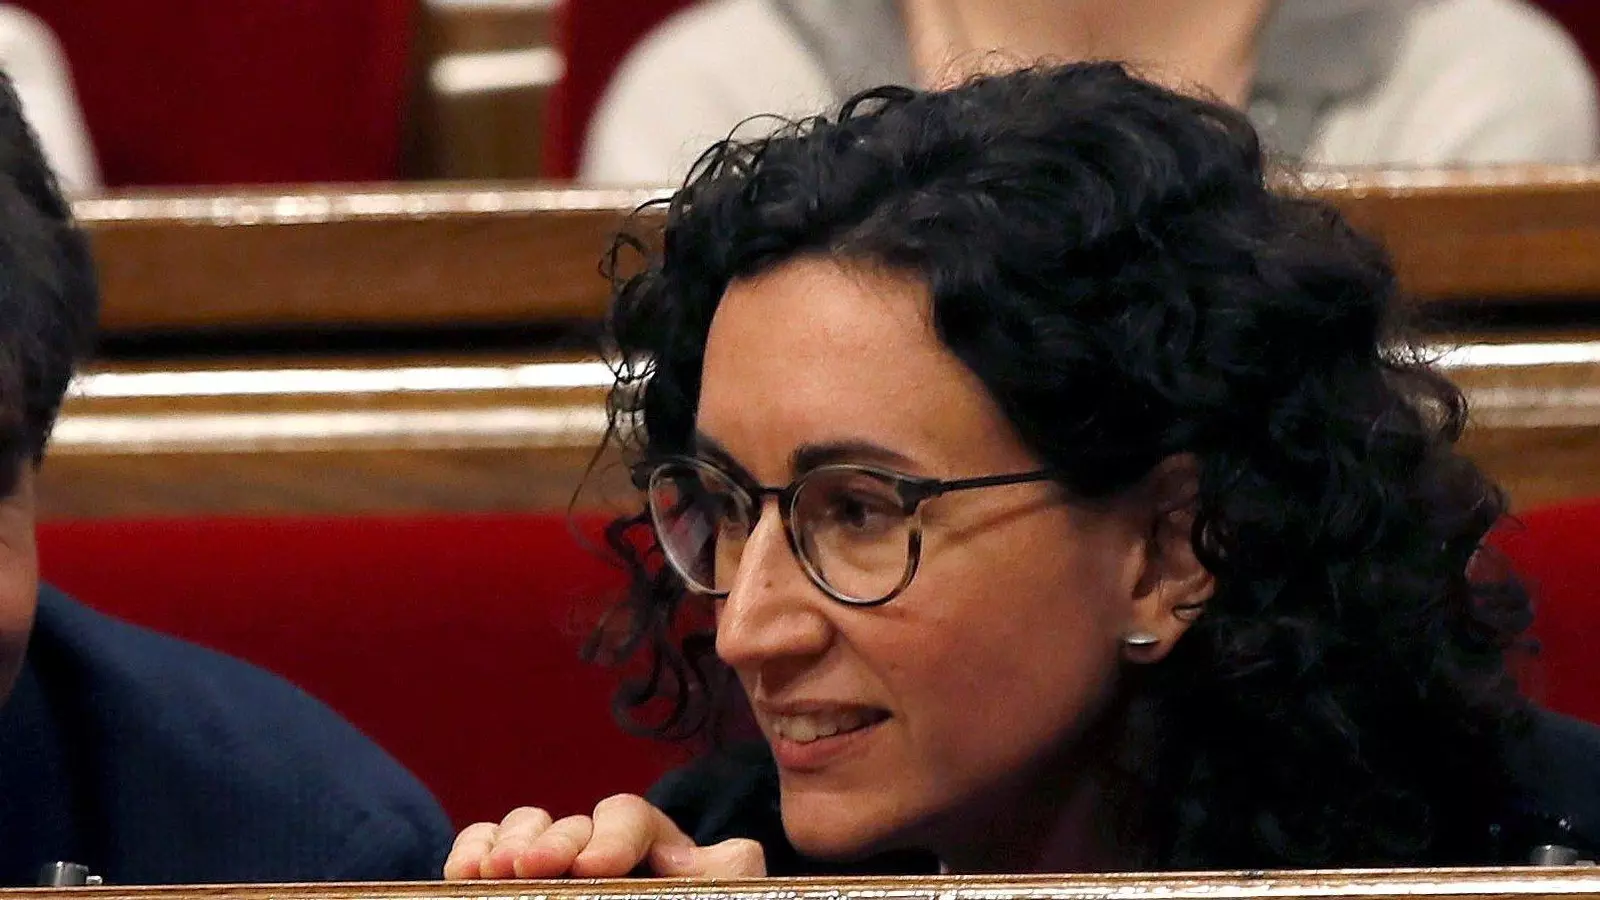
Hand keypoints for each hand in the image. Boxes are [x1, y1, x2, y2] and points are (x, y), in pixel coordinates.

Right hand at [443, 794, 766, 879]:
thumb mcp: (724, 898)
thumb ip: (723, 873)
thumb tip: (678, 856)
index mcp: (654, 851)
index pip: (627, 816)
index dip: (610, 834)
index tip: (593, 866)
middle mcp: (599, 855)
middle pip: (569, 824)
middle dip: (550, 840)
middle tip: (530, 868)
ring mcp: (554, 873)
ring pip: (525, 830)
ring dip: (507, 842)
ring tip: (495, 871)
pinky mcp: (517, 889)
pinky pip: (487, 853)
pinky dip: (473, 850)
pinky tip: (464, 871)